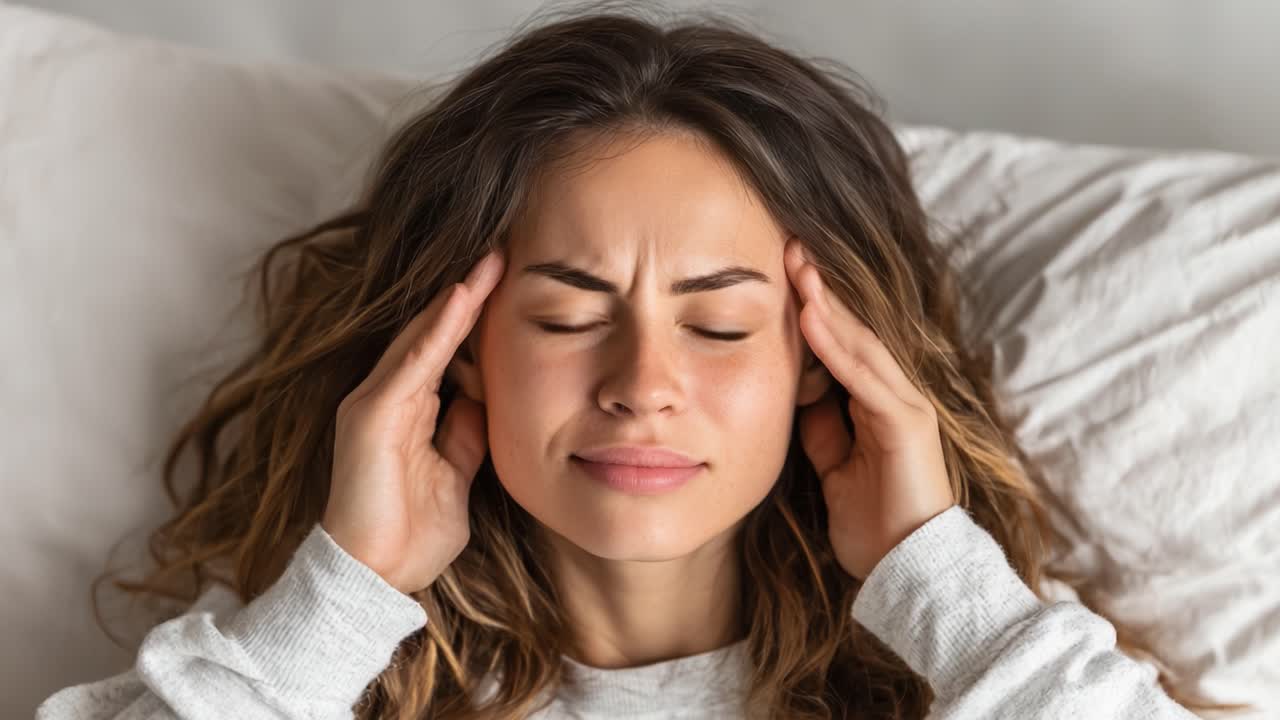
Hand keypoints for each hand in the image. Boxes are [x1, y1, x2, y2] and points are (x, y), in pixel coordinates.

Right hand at [321, 248, 504, 594]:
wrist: (376, 577)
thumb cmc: (413, 534)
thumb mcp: (457, 474)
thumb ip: (465, 433)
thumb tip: (486, 398)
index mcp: (409, 411)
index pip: (447, 350)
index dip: (475, 316)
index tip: (510, 281)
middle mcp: (388, 397)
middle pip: (433, 332)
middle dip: (469, 292)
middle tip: (502, 250)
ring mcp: (374, 401)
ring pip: (423, 337)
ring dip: (459, 297)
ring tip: (491, 259)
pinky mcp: (370, 414)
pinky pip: (412, 362)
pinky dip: (439, 329)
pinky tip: (464, 298)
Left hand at [783, 238, 955, 580]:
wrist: (906, 568)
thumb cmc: (871, 522)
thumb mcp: (833, 465)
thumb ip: (821, 427)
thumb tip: (798, 394)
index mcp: (877, 403)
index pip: (842, 342)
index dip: (812, 306)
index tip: (780, 271)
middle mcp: (896, 394)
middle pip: (853, 330)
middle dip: (820, 288)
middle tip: (788, 245)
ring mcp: (905, 405)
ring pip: (861, 342)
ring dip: (826, 303)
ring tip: (797, 265)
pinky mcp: (907, 423)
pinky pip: (866, 376)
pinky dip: (837, 345)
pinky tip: (811, 316)